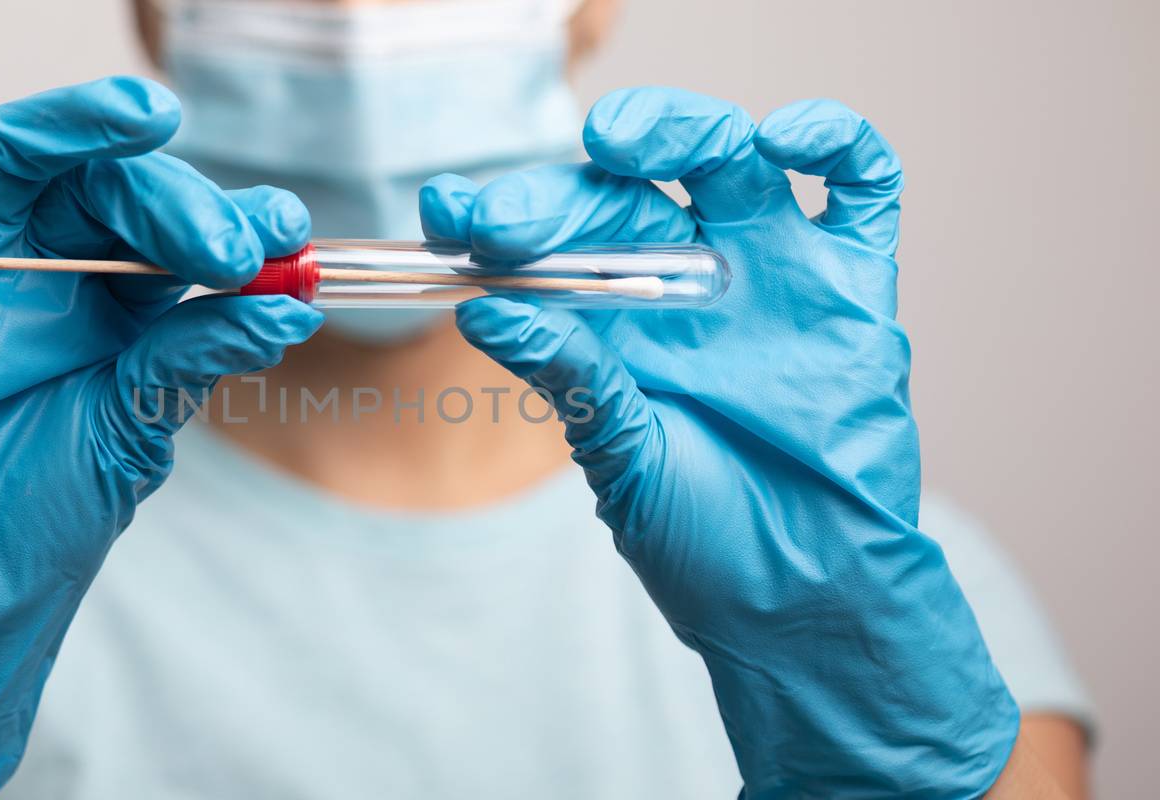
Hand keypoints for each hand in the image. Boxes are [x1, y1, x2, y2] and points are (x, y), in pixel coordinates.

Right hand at [0, 35, 320, 796]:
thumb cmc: (47, 511)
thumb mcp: (137, 428)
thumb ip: (196, 358)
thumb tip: (289, 305)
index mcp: (113, 297)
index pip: (170, 224)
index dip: (227, 218)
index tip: (284, 232)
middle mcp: (42, 267)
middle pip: (103, 183)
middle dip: (173, 198)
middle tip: (227, 243)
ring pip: (13, 158)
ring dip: (77, 127)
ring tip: (147, 117)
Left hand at [422, 87, 1018, 796]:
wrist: (808, 602)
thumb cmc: (706, 539)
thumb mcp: (621, 456)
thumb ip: (571, 377)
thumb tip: (481, 311)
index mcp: (616, 321)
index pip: (553, 239)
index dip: (499, 216)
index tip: (445, 214)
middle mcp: (688, 284)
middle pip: (626, 189)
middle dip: (562, 190)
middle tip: (510, 218)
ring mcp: (771, 275)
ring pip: (727, 157)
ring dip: (675, 127)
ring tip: (621, 141)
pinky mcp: (853, 285)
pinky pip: (858, 186)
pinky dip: (833, 142)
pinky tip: (784, 140)